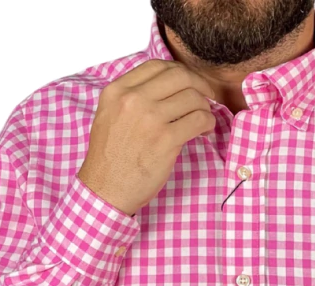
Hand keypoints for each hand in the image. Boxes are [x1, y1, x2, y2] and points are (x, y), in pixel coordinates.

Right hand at [77, 60, 217, 216]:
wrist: (106, 190)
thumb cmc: (109, 159)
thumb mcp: (109, 116)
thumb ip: (130, 97)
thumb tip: (164, 88)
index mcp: (117, 90)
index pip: (157, 66)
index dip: (180, 72)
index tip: (189, 82)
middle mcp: (133, 99)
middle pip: (179, 76)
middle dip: (199, 84)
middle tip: (207, 96)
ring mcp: (150, 118)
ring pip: (192, 97)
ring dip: (204, 107)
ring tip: (203, 119)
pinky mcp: (166, 140)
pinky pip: (199, 120)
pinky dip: (208, 123)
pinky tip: (205, 130)